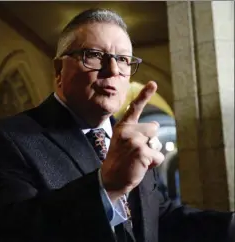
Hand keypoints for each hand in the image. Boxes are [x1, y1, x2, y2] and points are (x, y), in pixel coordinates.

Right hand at [101, 81, 164, 201]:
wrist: (111, 178)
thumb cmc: (120, 160)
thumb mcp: (124, 142)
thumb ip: (137, 132)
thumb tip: (156, 126)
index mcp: (122, 126)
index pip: (135, 108)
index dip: (145, 94)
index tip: (153, 83)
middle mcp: (127, 130)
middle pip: (153, 128)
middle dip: (150, 140)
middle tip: (135, 151)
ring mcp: (134, 140)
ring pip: (156, 142)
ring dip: (151, 152)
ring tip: (137, 159)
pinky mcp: (142, 152)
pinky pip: (158, 156)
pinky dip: (153, 164)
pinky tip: (140, 166)